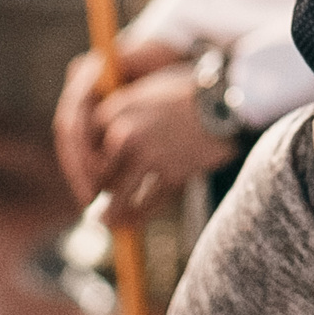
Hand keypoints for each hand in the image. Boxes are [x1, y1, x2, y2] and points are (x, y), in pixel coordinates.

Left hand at [51, 40, 218, 214]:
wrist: (228, 100)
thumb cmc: (191, 95)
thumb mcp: (150, 92)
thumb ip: (126, 113)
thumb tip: (110, 142)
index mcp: (118, 108)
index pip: (86, 146)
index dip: (85, 166)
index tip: (89, 176)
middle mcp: (126, 131)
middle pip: (97, 173)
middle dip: (95, 190)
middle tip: (94, 202)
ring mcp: (148, 154)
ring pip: (117, 196)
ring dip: (111, 214)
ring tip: (105, 222)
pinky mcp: (171, 172)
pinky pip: (146, 204)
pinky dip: (137, 217)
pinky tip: (132, 222)